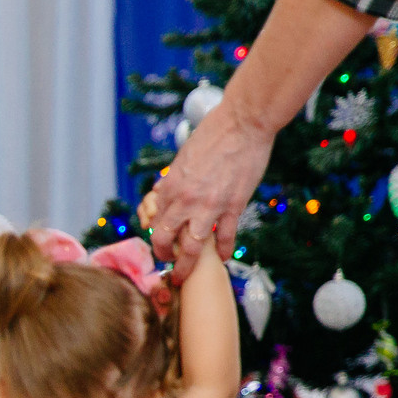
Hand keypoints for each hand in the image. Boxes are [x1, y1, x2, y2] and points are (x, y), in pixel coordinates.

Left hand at [140, 105, 272, 263]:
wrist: (242, 123)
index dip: (156, 235)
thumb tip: (163, 192)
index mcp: (169, 186)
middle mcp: (184, 200)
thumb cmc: (213, 133)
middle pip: (164, 240)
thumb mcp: (183, 158)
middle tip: (169, 265)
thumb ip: (173, 180)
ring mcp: (208, 206)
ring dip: (187, 266)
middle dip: (164, 257)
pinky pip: (224, 238)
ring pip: (191, 248)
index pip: (154, 221)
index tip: (161, 243)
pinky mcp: (233, 207)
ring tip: (187, 275)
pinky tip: (222, 259)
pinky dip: (222, 252)